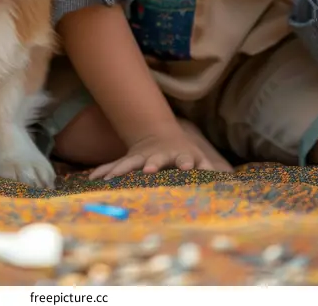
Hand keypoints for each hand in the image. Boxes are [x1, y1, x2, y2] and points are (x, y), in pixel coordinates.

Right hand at [89, 119, 230, 179]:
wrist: (159, 135)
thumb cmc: (184, 154)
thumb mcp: (199, 159)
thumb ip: (209, 169)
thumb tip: (227, 180)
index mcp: (179, 155)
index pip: (185, 159)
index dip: (186, 163)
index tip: (187, 169)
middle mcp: (158, 155)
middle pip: (155, 159)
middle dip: (152, 163)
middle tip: (149, 169)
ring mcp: (141, 156)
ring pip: (130, 163)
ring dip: (121, 170)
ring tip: (109, 179)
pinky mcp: (128, 160)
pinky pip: (113, 167)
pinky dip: (103, 173)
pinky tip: (91, 181)